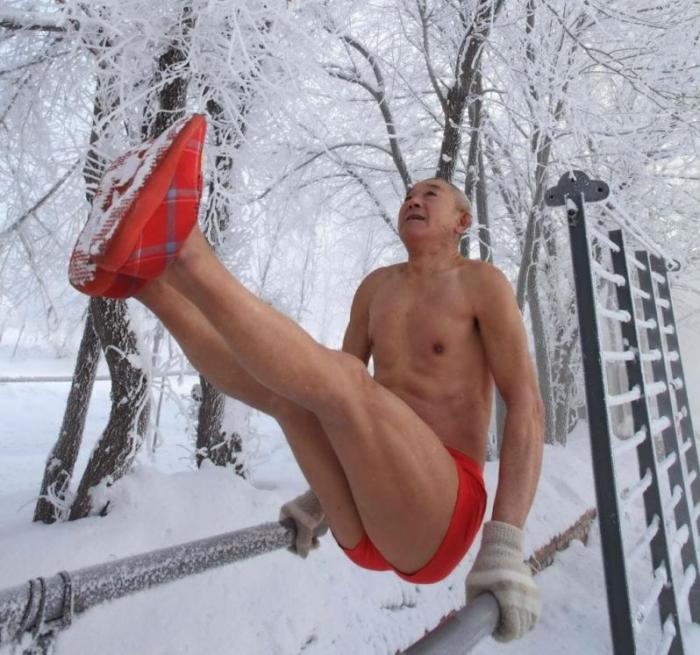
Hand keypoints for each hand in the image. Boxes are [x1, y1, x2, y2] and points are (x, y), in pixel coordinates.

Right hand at [279, 488, 328, 557]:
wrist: (330, 492)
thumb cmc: (314, 507)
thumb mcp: (306, 526)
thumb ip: (303, 542)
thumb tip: (303, 556)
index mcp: (285, 513)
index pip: (284, 534)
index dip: (293, 545)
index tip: (303, 550)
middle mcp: (292, 514)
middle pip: (296, 535)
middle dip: (307, 540)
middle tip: (316, 544)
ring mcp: (303, 513)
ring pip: (307, 532)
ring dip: (315, 534)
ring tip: (321, 530)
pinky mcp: (313, 513)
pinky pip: (314, 527)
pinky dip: (319, 529)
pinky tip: (324, 525)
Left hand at [466, 521, 540, 641]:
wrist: (502, 549)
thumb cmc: (483, 568)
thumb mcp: (473, 584)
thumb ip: (474, 602)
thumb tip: (472, 621)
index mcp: (506, 593)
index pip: (512, 626)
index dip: (505, 635)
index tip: (496, 633)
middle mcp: (521, 594)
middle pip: (522, 626)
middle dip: (512, 633)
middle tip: (502, 631)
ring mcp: (530, 593)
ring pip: (530, 621)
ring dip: (521, 627)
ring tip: (509, 627)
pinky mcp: (535, 592)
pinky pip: (535, 613)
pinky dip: (529, 620)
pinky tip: (520, 621)